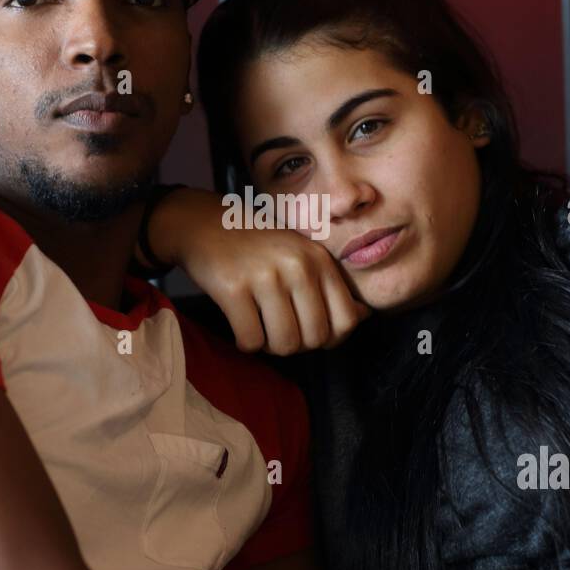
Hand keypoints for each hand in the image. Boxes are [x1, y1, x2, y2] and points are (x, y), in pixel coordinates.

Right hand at [148, 188, 370, 354]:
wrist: (204, 223)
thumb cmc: (258, 246)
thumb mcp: (302, 255)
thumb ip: (332, 286)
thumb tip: (364, 317)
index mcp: (319, 260)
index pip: (347, 321)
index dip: (330, 338)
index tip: (309, 331)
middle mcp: (297, 266)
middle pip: (315, 338)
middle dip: (297, 344)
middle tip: (278, 330)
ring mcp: (265, 277)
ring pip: (284, 344)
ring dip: (271, 346)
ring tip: (260, 328)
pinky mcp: (233, 289)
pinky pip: (251, 340)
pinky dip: (245, 342)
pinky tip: (240, 325)